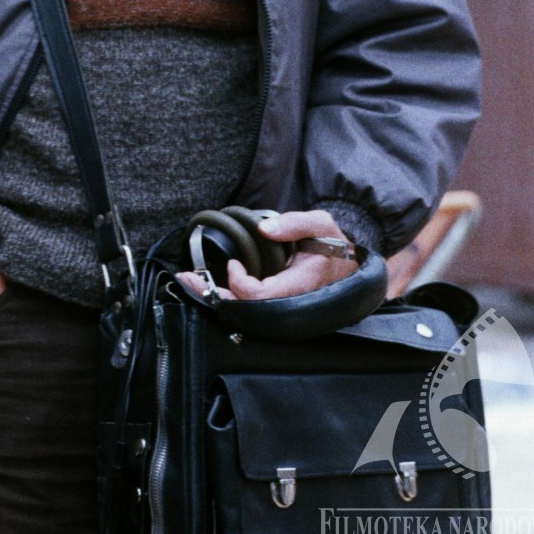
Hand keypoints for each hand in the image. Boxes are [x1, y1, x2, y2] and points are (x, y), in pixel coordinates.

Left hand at [176, 209, 358, 302]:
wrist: (347, 264)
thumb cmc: (334, 243)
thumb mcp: (321, 224)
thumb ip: (295, 224)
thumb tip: (264, 228)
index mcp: (301, 285)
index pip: (262, 296)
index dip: (241, 282)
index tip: (234, 262)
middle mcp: (290, 302)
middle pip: (246, 309)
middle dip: (213, 294)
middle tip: (185, 277)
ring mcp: (282, 305)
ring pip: (244, 310)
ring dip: (214, 295)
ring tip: (188, 280)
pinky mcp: (276, 302)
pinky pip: (248, 305)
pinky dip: (225, 294)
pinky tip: (207, 284)